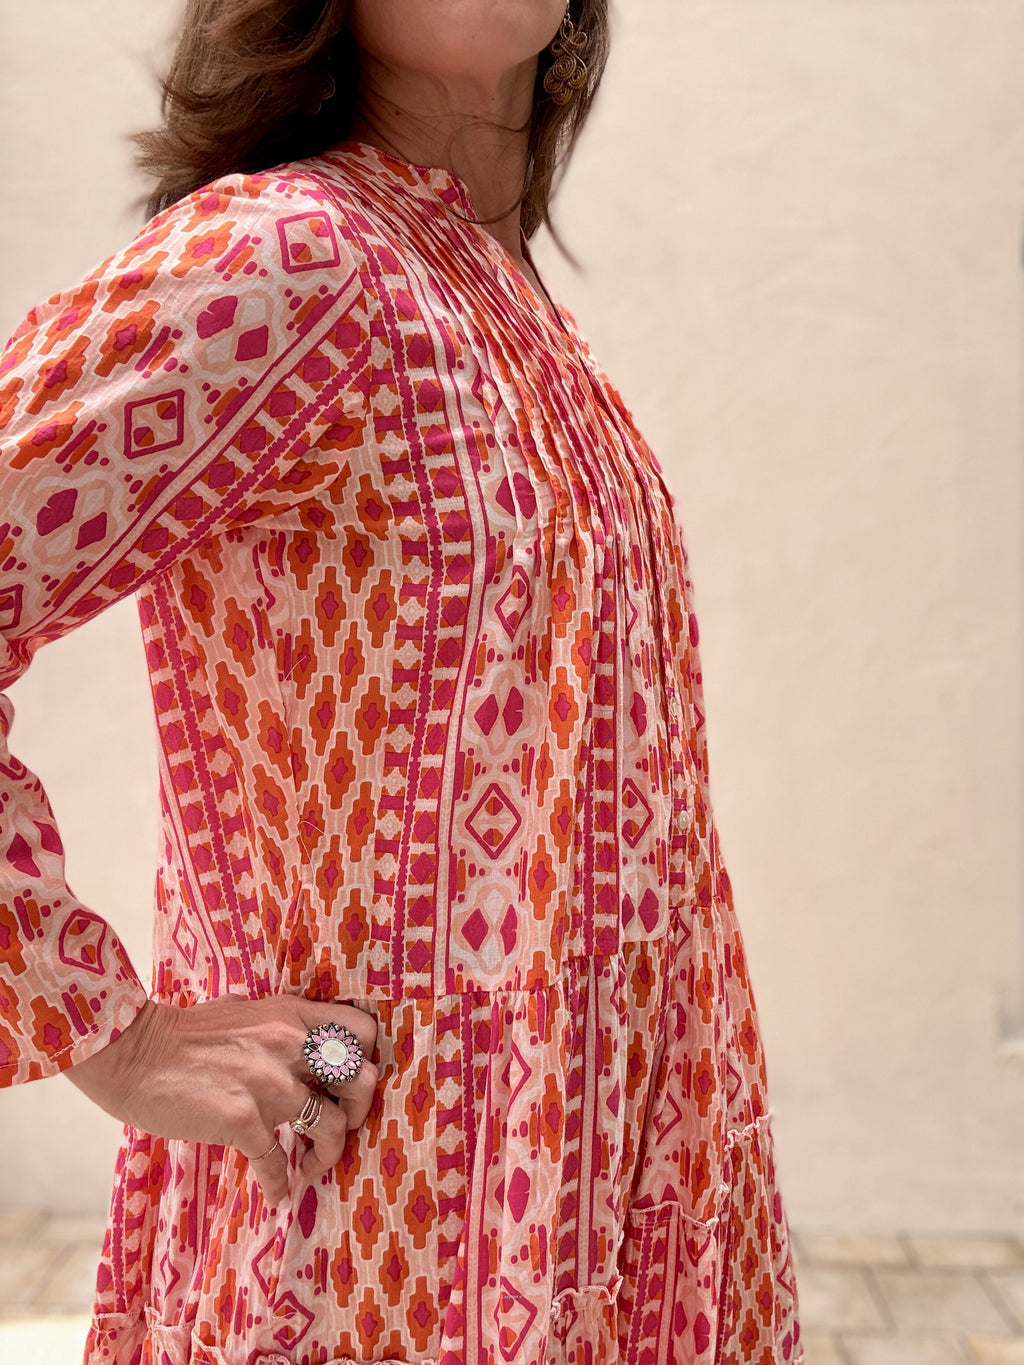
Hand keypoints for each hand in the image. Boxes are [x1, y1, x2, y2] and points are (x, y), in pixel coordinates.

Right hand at [67, 994, 379, 1206]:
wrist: (133, 1052)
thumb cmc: (181, 1032)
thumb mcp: (241, 1009)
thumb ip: (272, 1018)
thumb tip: (287, 1024)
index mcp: (292, 1015)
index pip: (362, 1029)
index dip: (369, 1058)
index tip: (352, 1082)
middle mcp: (289, 1044)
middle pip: (363, 1079)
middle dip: (360, 1111)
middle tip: (341, 1126)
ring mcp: (268, 1083)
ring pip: (332, 1126)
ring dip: (328, 1155)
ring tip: (312, 1166)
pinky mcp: (241, 1118)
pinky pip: (277, 1163)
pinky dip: (280, 1184)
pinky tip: (277, 1192)